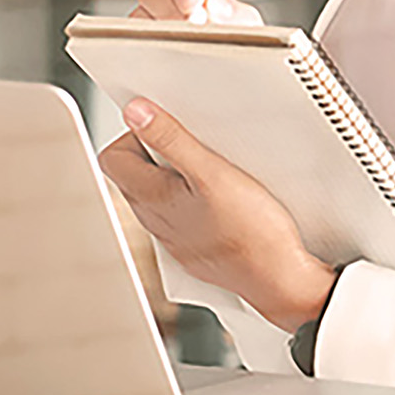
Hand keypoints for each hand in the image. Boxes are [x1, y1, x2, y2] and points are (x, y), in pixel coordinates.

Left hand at [97, 98, 337, 332]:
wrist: (281, 282)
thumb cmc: (252, 233)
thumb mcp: (212, 173)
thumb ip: (171, 140)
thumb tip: (135, 113)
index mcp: (149, 198)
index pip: (112, 157)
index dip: (135, 137)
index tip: (166, 130)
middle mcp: (154, 220)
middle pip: (135, 174)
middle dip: (158, 154)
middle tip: (195, 149)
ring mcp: (173, 237)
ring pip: (159, 195)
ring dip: (178, 177)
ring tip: (213, 173)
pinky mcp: (194, 248)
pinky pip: (181, 216)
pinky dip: (195, 201)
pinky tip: (224, 201)